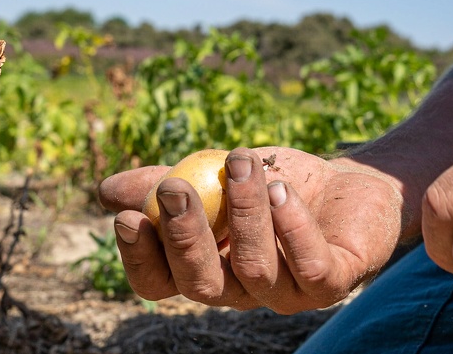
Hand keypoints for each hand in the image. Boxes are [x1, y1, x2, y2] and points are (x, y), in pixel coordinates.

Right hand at [98, 146, 402, 312]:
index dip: (141, 257)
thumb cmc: (275, 181)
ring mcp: (288, 291)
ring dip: (244, 211)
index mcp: (209, 266)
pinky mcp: (333, 280)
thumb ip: (167, 182)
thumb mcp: (216, 174)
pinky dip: (291, 225)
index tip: (127, 216)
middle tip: (175, 187)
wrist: (347, 183)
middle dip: (183, 237)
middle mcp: (242, 289)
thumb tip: (105, 193)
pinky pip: (308, 265)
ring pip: (254, 268)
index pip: (162, 282)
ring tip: (243, 161)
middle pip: (201, 284)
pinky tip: (282, 188)